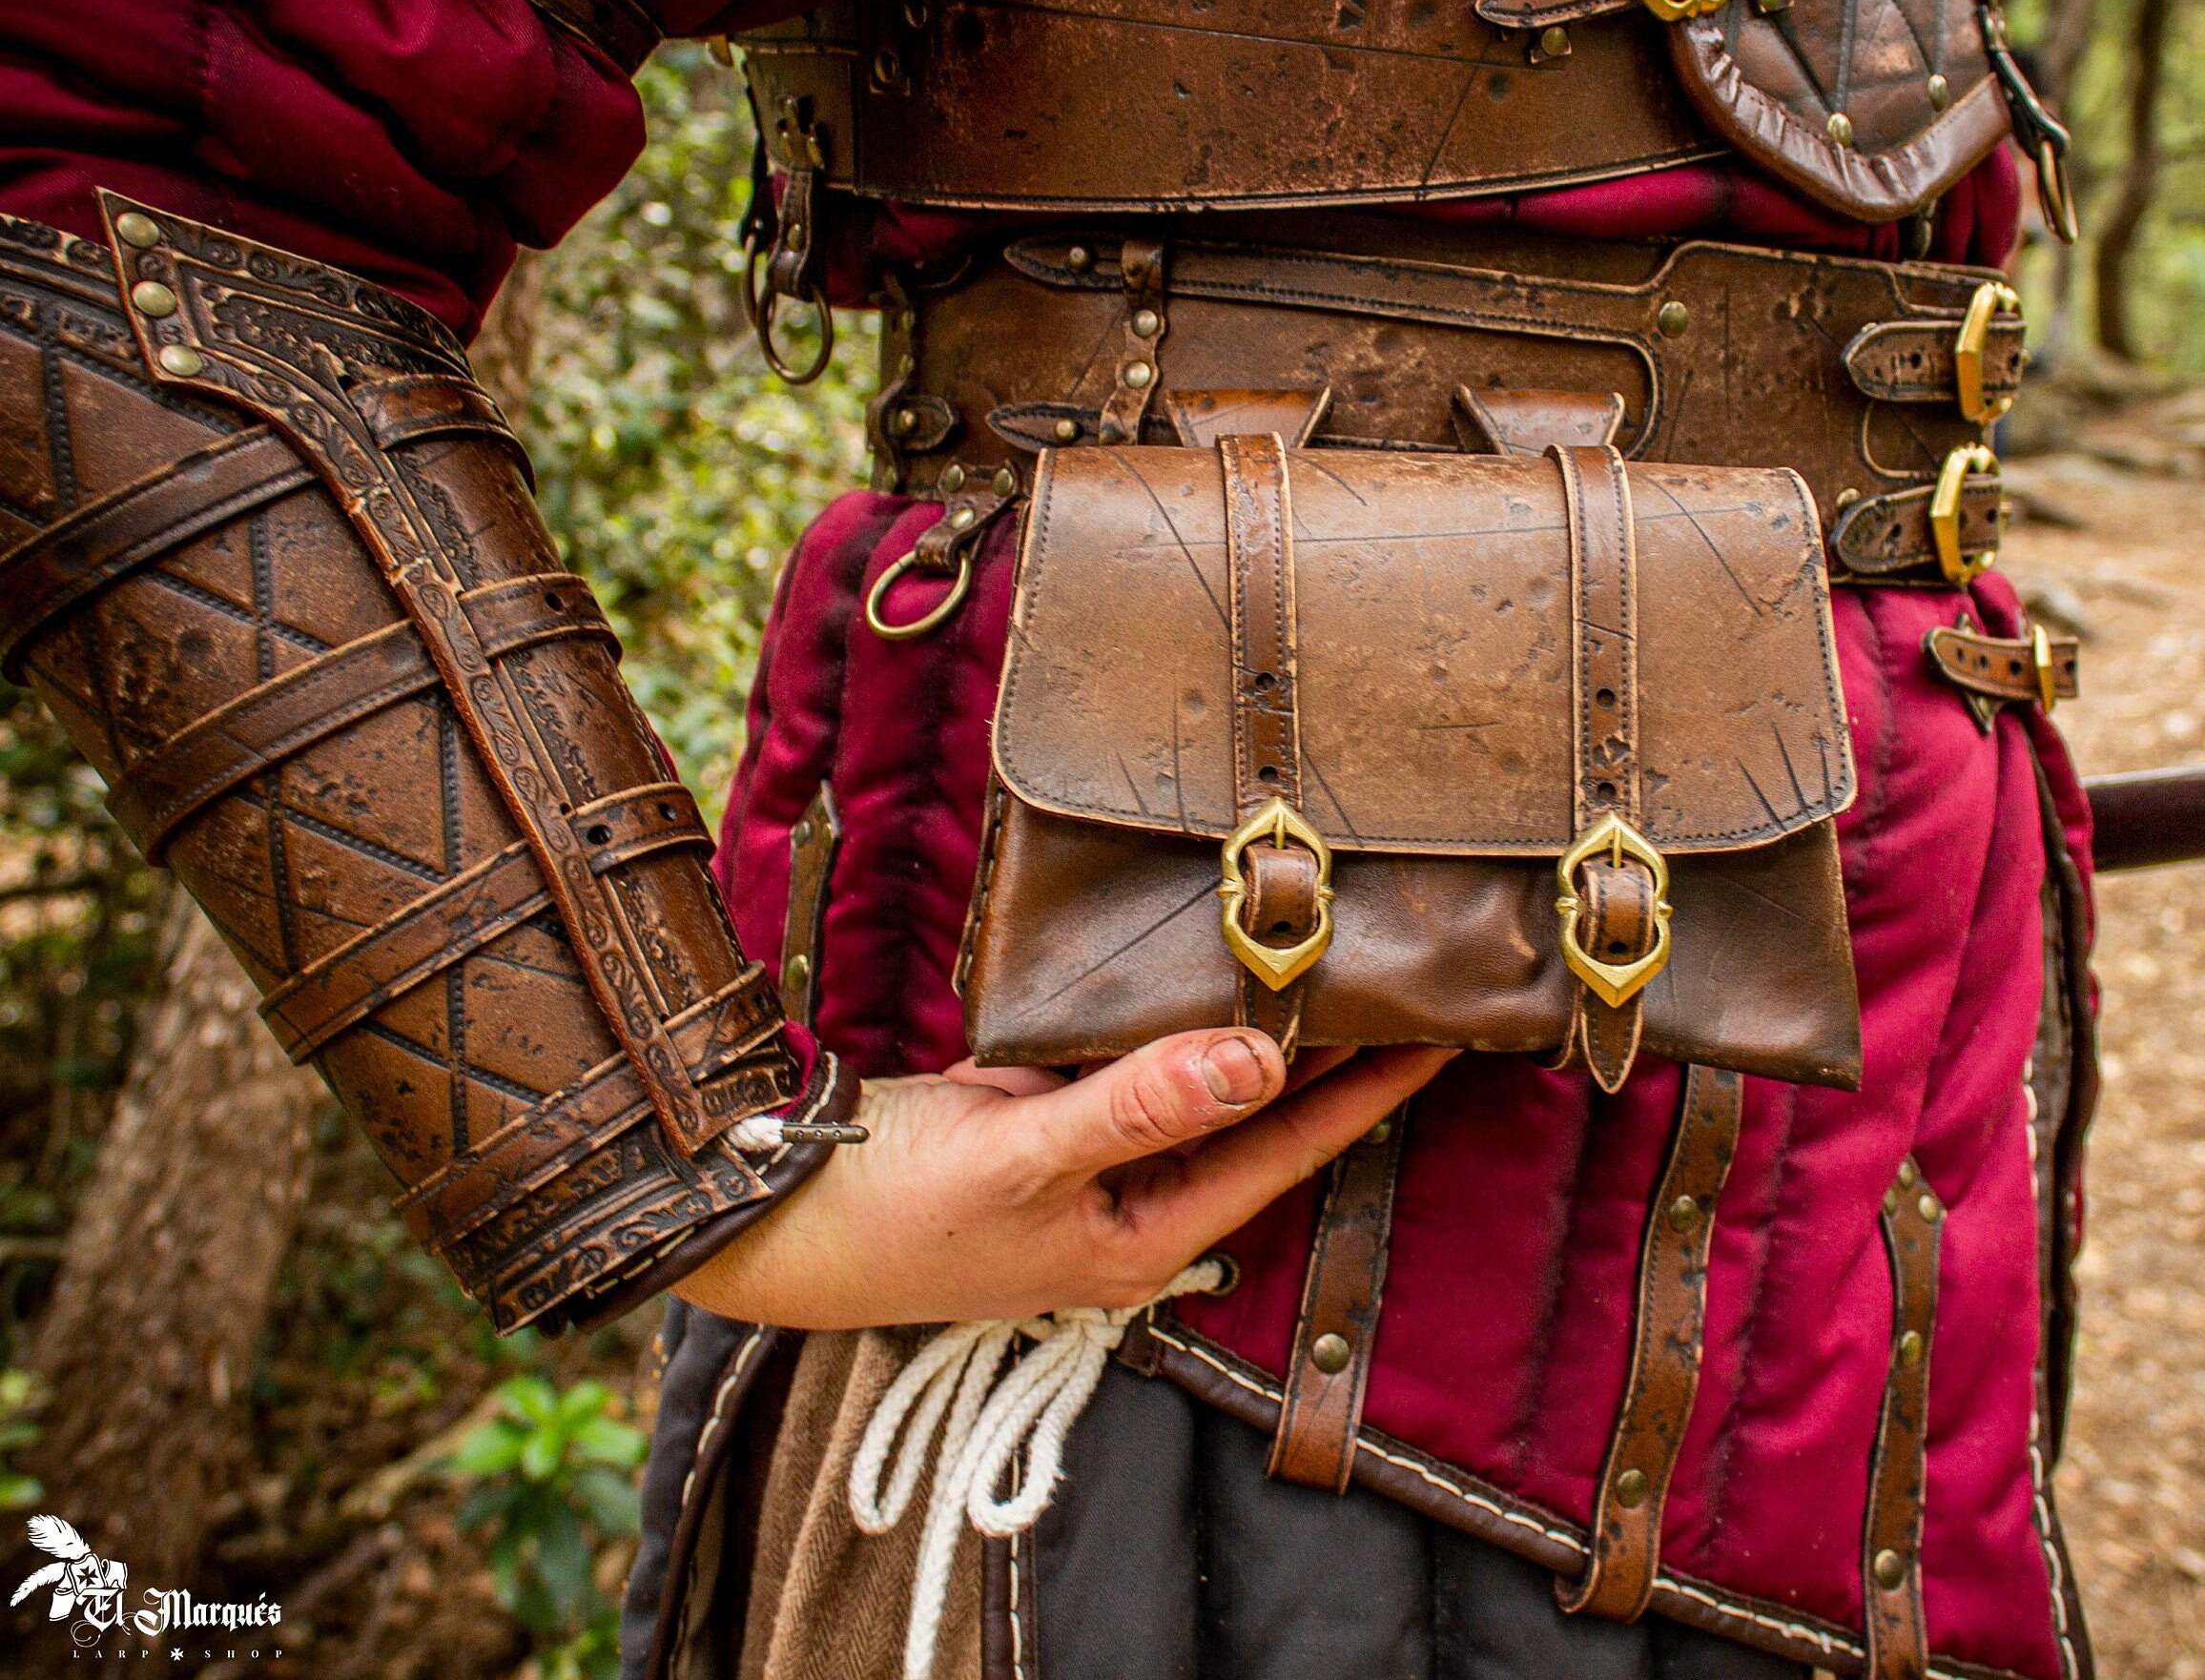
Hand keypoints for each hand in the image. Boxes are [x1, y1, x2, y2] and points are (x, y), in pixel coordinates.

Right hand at [675, 1031, 1454, 1329]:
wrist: (761, 1213)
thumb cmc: (886, 1209)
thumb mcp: (1019, 1155)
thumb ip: (1139, 1105)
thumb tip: (1259, 1061)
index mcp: (1142, 1236)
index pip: (1286, 1154)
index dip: (1366, 1098)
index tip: (1443, 1042)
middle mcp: (1127, 1207)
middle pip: (1254, 1127)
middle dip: (1332, 1064)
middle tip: (1410, 989)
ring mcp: (1081, 1166)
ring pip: (1194, 1091)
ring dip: (1257, 1037)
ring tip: (1332, 968)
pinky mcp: (1033, 1124)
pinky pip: (1127, 1070)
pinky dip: (1169, 1024)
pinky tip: (1204, 974)